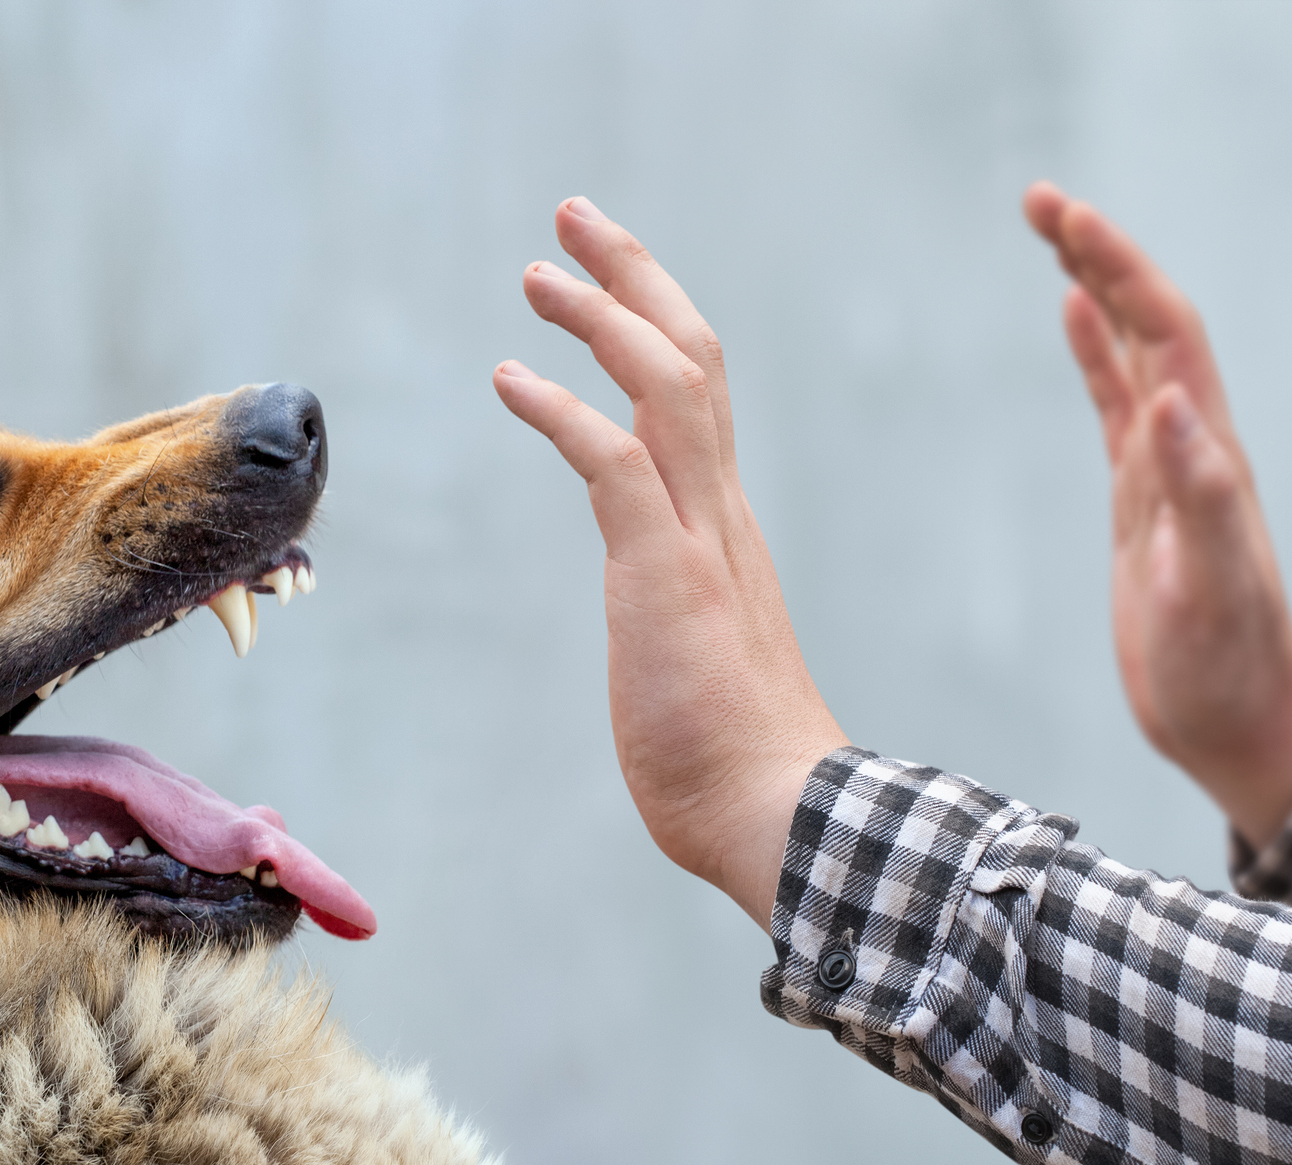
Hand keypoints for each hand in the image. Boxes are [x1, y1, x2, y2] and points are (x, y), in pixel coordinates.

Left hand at [493, 197, 845, 929]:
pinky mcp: (664, 574)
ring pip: (665, 383)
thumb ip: (680, 625)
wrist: (782, 818)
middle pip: (691, 355)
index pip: (699, 395)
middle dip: (633, 276)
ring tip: (537, 272)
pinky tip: (510, 378)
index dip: (653, 322)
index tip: (606, 280)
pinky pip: (613, 461)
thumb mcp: (696, 664)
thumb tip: (666, 642)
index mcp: (725, 528)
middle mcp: (720, 513)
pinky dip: (561, 409)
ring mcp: (698, 539)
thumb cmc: (736, 764)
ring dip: (600, 316)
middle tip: (574, 219)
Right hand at [1022, 182, 1291, 843]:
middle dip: (1099, 254)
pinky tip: (1071, 319)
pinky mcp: (1143, 499)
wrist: (1238, 722)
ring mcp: (1166, 468)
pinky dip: (1094, 352)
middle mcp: (1192, 444)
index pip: (1164, 332)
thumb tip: (1169, 398)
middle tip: (1037, 199)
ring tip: (1052, 231)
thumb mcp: (1210, 586)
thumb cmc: (1225, 667)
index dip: (1119, 268)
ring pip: (1132, 351)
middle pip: (1147, 321)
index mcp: (1206, 452)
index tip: (1066, 219)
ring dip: (1095, 286)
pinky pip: (1115, 404)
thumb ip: (1200, 493)